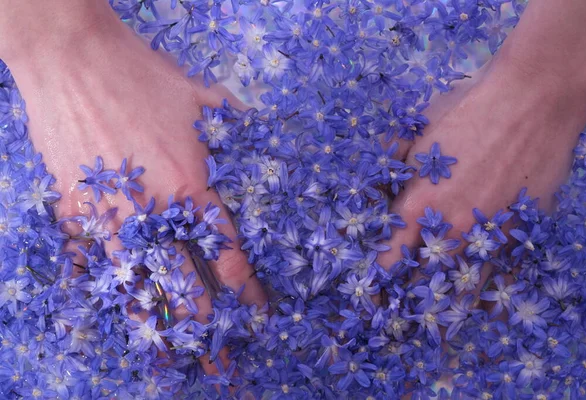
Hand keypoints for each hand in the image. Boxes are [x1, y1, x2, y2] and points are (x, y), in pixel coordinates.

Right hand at [3, 1, 264, 369]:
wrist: (75, 61)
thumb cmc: (146, 78)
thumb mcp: (209, 101)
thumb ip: (244, 135)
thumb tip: (275, 152)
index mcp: (193, 191)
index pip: (229, 259)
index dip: (247, 292)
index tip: (258, 312)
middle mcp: (154, 216)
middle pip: (186, 289)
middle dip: (207, 329)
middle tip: (222, 358)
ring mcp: (110, 218)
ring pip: (139, 289)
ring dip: (160, 325)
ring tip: (175, 355)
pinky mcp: (75, 213)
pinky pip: (92, 267)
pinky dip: (111, 294)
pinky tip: (122, 316)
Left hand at [379, 54, 585, 304]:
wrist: (532, 100)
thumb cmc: (468, 109)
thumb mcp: (416, 131)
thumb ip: (389, 162)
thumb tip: (369, 180)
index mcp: (418, 205)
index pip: (389, 260)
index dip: (377, 283)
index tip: (370, 297)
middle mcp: (451, 229)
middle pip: (423, 284)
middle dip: (408, 307)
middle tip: (398, 323)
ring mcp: (489, 235)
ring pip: (463, 290)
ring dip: (446, 313)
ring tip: (434, 333)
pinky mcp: (520, 233)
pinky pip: (500, 278)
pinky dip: (486, 297)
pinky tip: (477, 309)